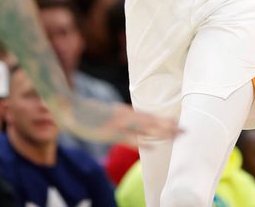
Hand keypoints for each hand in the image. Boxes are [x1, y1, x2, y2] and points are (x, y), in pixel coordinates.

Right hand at [58, 97, 178, 145]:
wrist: (69, 107)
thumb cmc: (88, 112)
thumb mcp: (108, 113)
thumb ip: (121, 118)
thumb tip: (134, 126)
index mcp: (124, 111)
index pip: (149, 116)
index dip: (164, 121)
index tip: (179, 125)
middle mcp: (124, 115)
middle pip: (151, 122)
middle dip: (168, 127)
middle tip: (185, 131)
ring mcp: (116, 124)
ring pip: (143, 128)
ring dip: (160, 132)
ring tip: (175, 135)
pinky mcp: (108, 133)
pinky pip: (127, 138)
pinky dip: (141, 142)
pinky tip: (152, 146)